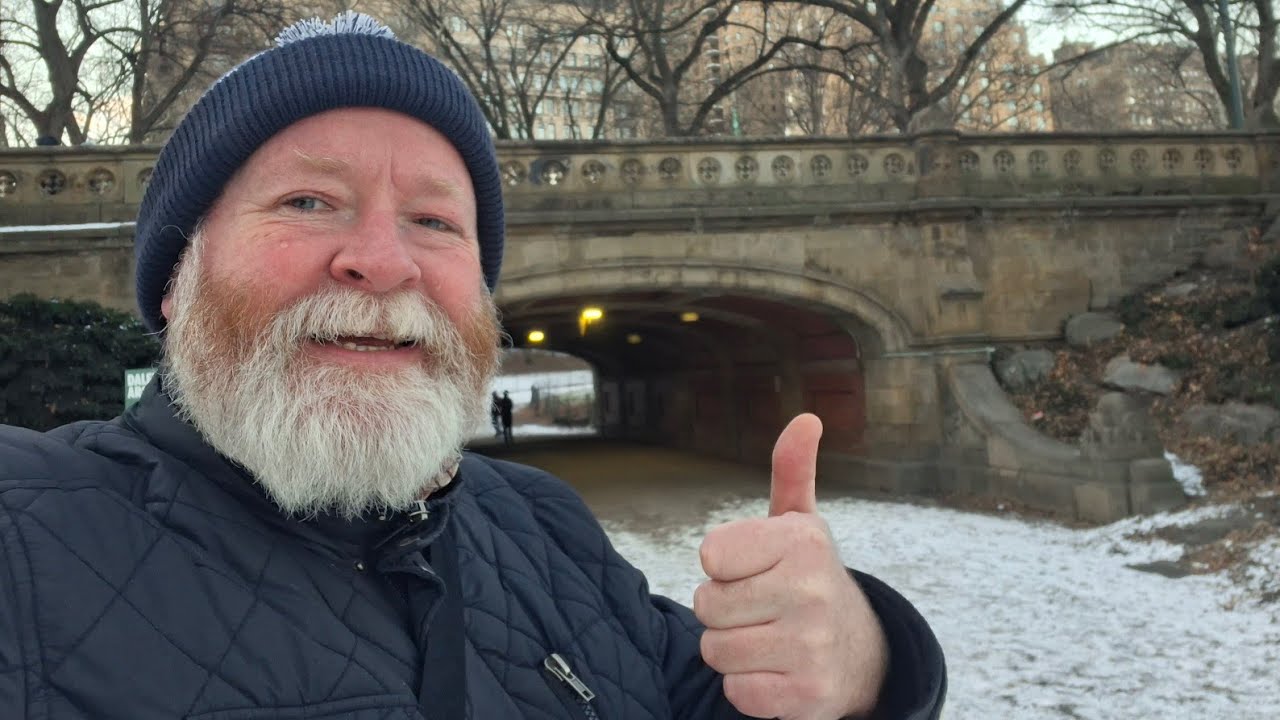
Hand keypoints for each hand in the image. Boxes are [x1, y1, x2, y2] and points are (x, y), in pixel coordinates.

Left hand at [694, 414, 887, 719]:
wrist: (861, 652)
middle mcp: (811, 591)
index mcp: (802, 542)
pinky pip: (737, 692)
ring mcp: (812, 647)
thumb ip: (792, 470)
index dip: (721, 567)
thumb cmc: (807, 578)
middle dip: (722, 610)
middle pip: (706, 606)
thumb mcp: (800, 521)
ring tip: (766, 638)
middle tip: (758, 607)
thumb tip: (806, 419)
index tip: (751, 568)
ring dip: (731, 650)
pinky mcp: (808, 696)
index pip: (710, 555)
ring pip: (715, 651)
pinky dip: (747, 687)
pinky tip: (776, 670)